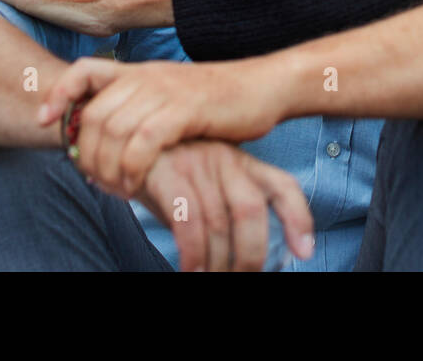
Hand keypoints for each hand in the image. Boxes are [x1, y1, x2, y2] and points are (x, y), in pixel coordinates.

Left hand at [39, 55, 284, 195]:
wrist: (264, 86)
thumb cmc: (218, 101)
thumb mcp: (172, 97)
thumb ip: (140, 109)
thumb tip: (106, 141)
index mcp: (140, 71)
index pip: (84, 70)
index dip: (58, 94)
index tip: (44, 122)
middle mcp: (147, 76)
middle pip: (93, 113)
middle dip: (86, 153)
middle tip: (94, 180)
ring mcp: (166, 91)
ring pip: (113, 130)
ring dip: (106, 167)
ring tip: (115, 188)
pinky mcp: (186, 110)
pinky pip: (143, 141)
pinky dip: (132, 167)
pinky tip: (136, 184)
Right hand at [133, 140, 313, 270]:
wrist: (119, 144)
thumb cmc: (166, 174)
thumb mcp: (204, 183)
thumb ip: (225, 207)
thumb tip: (241, 258)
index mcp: (241, 161)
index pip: (282, 186)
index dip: (298, 218)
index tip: (304, 252)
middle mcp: (224, 159)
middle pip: (251, 210)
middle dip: (250, 254)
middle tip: (241, 277)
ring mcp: (195, 162)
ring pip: (218, 221)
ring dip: (217, 262)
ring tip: (209, 278)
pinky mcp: (166, 171)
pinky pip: (187, 219)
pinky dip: (193, 252)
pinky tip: (189, 268)